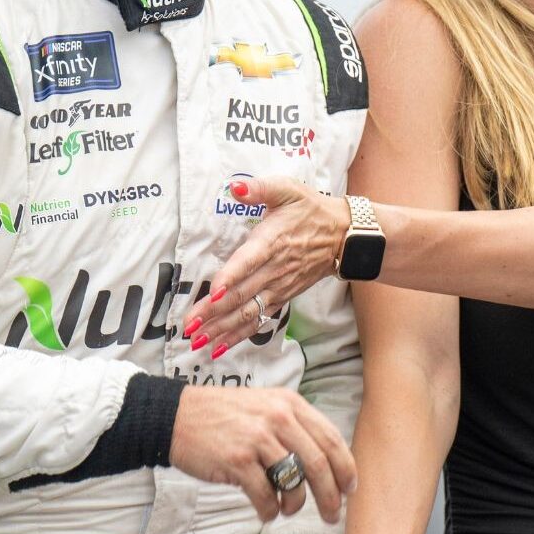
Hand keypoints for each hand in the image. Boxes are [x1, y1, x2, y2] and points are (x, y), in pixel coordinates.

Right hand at [170, 385, 356, 522]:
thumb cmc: (223, 415)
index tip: (350, 488)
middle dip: (331, 497)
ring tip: (288, 510)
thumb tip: (325, 460)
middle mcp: (278, 418)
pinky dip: (269, 510)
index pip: (331, 439)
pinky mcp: (237, 460)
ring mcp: (258, 439)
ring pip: (294, 483)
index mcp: (290, 404)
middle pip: (320, 465)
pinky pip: (265, 496)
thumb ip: (295, 425)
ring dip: (296, 505)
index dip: (346, 468)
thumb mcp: (265, 405)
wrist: (177, 416)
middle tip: (332, 515)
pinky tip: (265, 511)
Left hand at [182, 179, 350, 354]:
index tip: (213, 292)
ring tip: (198, 341)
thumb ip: (261, 189)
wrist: (343, 236)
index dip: (231, 277)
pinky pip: (260, 319)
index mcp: (272, 241)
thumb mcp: (288, 190)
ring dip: (222, 329)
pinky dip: (240, 334)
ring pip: (248, 312)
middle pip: (241, 294)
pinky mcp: (282, 297)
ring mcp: (278, 287)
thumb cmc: (311, 211)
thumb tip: (236, 187)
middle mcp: (274, 269)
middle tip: (189, 326)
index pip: (249, 262)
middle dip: (214, 313)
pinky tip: (221, 345)